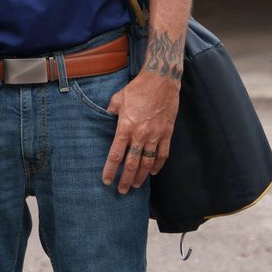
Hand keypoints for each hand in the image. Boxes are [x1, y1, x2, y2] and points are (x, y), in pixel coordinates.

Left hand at [102, 69, 177, 194]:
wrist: (161, 81)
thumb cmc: (137, 89)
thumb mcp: (117, 99)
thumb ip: (110, 113)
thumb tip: (105, 121)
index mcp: (125, 127)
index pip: (116, 155)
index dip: (110, 170)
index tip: (106, 180)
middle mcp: (140, 135)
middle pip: (131, 164)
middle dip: (125, 179)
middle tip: (121, 190)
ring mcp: (155, 135)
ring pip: (147, 162)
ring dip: (141, 176)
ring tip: (135, 185)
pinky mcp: (167, 133)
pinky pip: (162, 154)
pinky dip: (157, 165)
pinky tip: (152, 172)